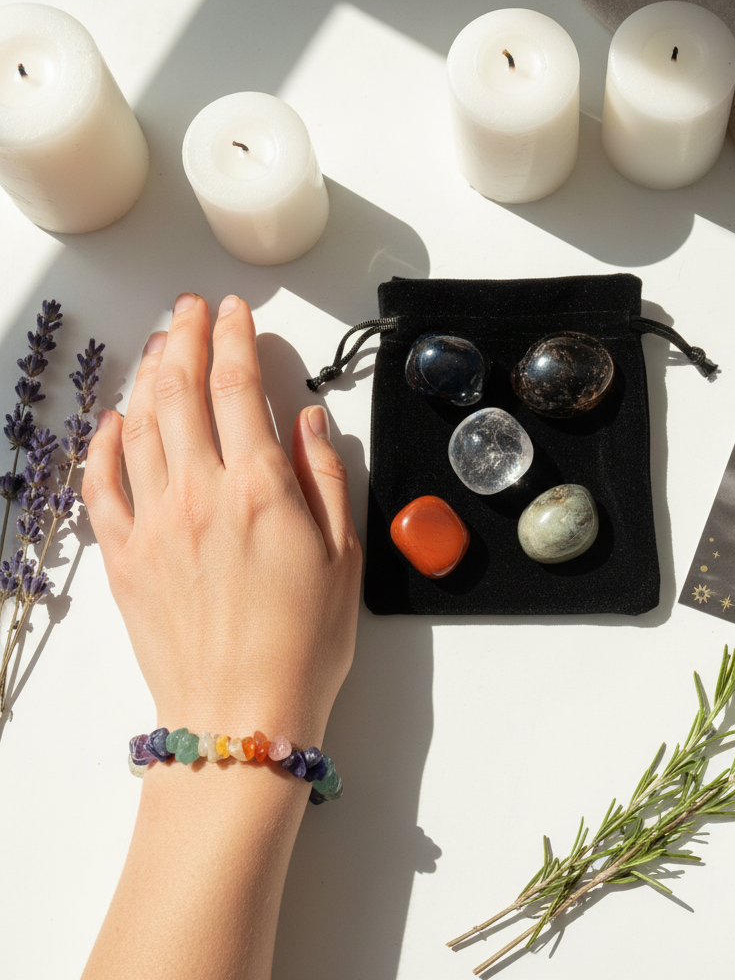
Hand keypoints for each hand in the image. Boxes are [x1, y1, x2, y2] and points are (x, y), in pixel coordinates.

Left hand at [82, 292, 361, 745]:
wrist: (241, 716)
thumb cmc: (304, 643)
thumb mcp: (344, 554)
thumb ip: (324, 476)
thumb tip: (308, 419)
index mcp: (258, 489)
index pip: (238, 386)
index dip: (233, 337)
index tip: (233, 311)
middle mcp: (198, 493)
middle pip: (181, 390)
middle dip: (185, 336)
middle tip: (189, 308)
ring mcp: (153, 523)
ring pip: (140, 424)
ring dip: (148, 374)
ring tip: (159, 344)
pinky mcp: (124, 557)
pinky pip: (100, 483)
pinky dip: (104, 442)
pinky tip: (115, 420)